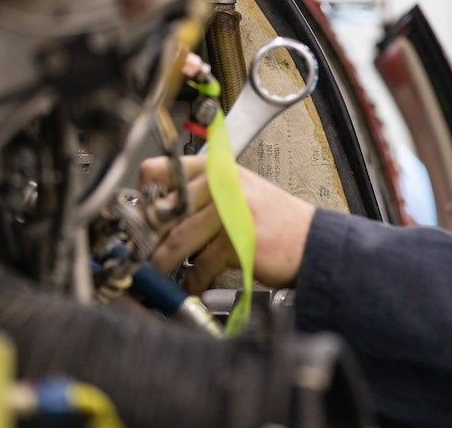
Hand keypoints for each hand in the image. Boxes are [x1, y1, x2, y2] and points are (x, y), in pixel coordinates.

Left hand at [140, 155, 315, 292]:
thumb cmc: (273, 221)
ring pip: (179, 239)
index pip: (164, 168)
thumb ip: (202, 198)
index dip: (146, 192)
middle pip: (167, 209)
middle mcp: (223, 184)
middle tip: (141, 252)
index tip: (140, 212)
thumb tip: (157, 218)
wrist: (311, 240)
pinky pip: (201, 264)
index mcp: (219, 169)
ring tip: (158, 272)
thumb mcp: (237, 195)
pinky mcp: (236, 241)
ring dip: (163, 262)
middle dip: (150, 237)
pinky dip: (193, 279)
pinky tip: (195, 283)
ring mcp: (230, 211)